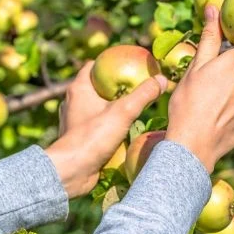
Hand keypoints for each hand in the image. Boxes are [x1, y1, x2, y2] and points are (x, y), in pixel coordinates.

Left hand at [46, 62, 167, 197]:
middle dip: (115, 85)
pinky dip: (108, 123)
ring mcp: (75, 121)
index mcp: (79, 89)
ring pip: (96, 106)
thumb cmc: (93, 137)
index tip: (129, 63)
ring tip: (133, 107)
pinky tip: (124, 128)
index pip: (93, 66)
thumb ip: (144, 94)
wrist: (71, 171)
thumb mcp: (124, 111)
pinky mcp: (79, 137)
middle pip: (97, 86)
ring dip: (112, 106)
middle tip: (137, 85)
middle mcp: (73, 102)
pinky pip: (96, 124)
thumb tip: (162, 79)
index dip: (109, 62)